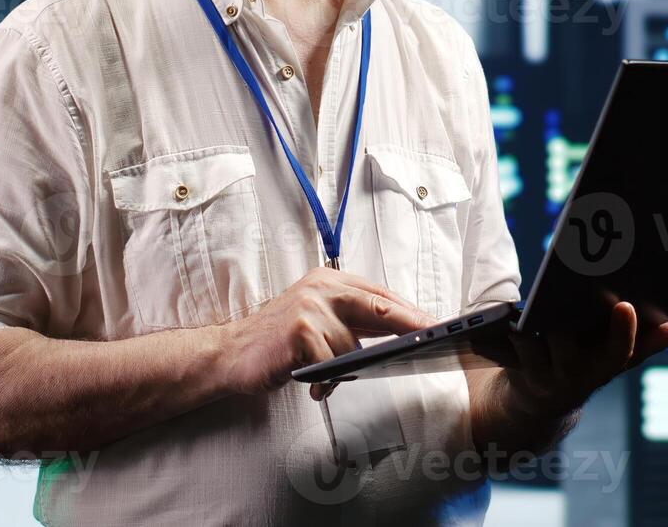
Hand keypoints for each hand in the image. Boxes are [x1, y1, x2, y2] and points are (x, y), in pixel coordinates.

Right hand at [219, 267, 435, 396]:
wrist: (231, 352)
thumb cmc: (279, 341)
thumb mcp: (317, 319)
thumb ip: (353, 320)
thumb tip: (401, 332)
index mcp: (330, 280)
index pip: (380, 294)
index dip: (410, 311)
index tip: (436, 324)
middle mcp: (321, 287)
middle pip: (379, 306)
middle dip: (410, 323)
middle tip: (434, 336)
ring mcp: (311, 307)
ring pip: (353, 348)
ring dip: (342, 371)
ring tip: (321, 379)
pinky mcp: (301, 331)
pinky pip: (331, 365)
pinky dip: (325, 383)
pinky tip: (312, 387)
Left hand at [490, 301, 667, 417]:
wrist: (536, 405)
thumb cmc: (582, 366)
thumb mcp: (615, 358)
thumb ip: (648, 343)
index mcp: (606, 366)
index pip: (620, 352)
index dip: (625, 332)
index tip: (626, 305)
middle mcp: (577, 375)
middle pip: (569, 343)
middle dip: (568, 318)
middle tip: (568, 285)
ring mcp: (545, 373)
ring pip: (539, 342)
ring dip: (536, 320)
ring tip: (537, 292)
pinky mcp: (518, 366)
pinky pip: (514, 343)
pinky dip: (512, 328)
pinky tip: (510, 308)